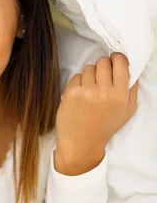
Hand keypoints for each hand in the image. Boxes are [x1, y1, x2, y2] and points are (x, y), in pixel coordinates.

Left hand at [54, 52, 138, 174]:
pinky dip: (78, 83)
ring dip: (90, 75)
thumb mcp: (127, 111)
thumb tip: (131, 68)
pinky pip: (76, 76)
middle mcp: (104, 91)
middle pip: (103, 62)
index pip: (120, 62)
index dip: (117, 58)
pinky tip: (81, 96)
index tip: (114, 61)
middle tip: (101, 79)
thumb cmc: (105, 127)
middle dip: (103, 67)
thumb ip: (131, 89)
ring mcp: (86, 91)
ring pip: (89, 68)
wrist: (82, 144)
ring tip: (91, 90)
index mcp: (120, 95)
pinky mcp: (71, 93)